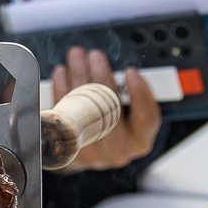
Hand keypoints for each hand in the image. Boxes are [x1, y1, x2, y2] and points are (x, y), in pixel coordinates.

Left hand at [51, 48, 158, 169]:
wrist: (90, 151)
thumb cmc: (114, 128)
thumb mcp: (132, 117)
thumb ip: (130, 96)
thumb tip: (116, 68)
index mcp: (139, 140)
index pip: (146, 118)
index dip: (140, 93)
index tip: (131, 72)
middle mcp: (118, 149)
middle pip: (110, 107)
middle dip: (101, 76)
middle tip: (95, 56)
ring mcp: (92, 152)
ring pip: (84, 107)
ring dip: (78, 75)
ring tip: (77, 57)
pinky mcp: (69, 148)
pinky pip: (64, 113)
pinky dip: (61, 89)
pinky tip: (62, 74)